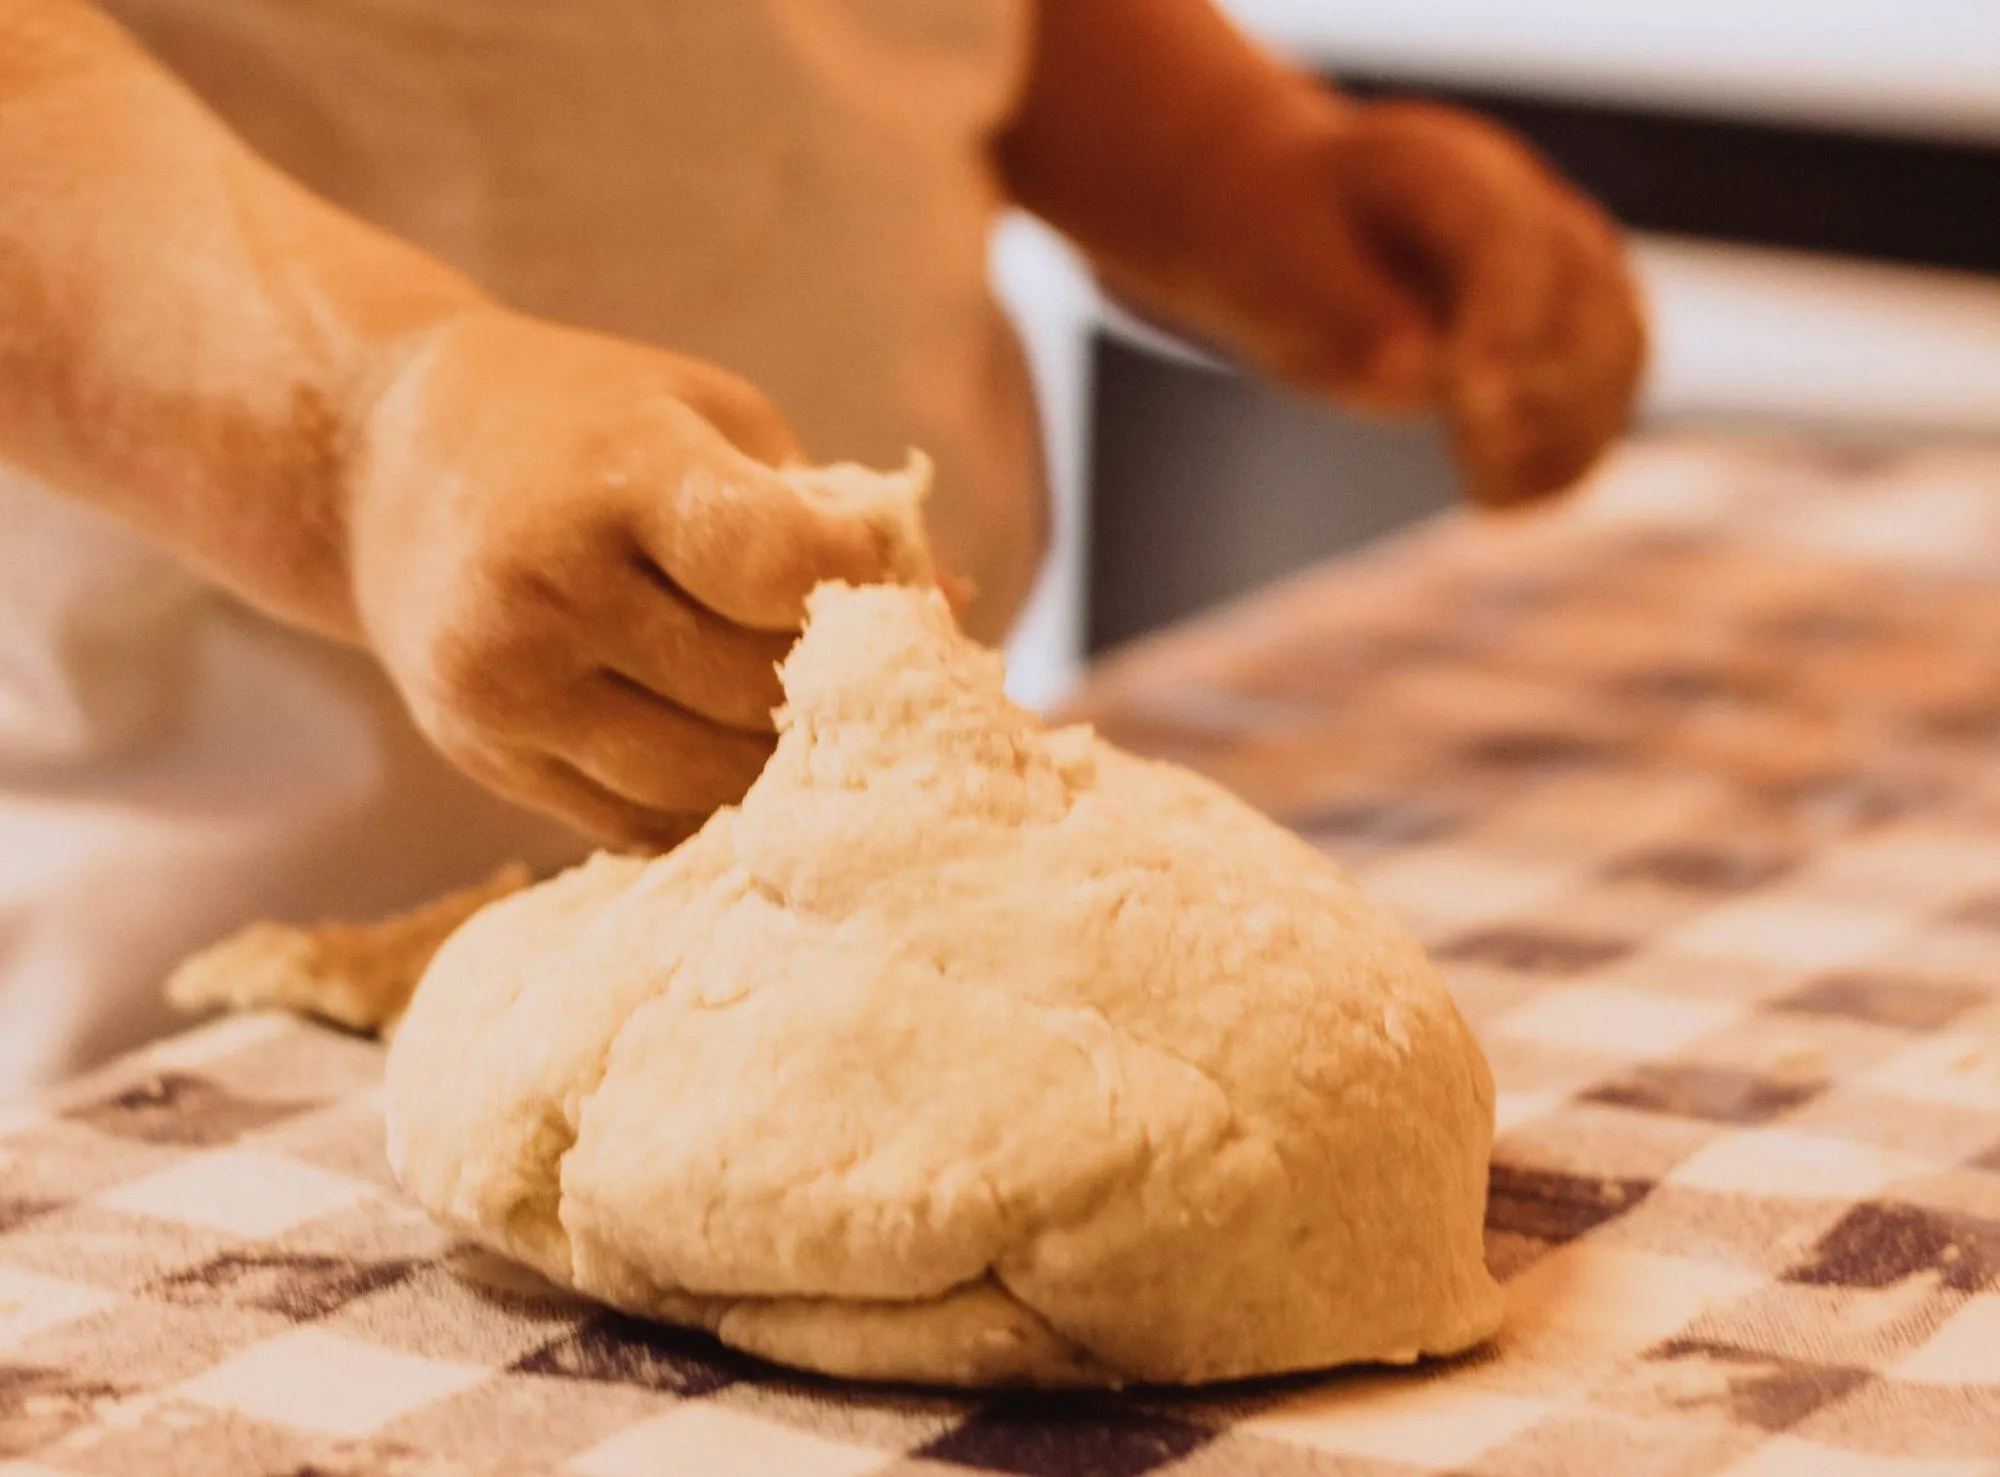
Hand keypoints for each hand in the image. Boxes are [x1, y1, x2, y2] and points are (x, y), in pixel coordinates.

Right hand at [346, 309, 926, 848]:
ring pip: (703, 777)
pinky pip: (638, 818)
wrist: (376, 460)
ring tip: (824, 729)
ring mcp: (507, 686)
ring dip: (784, 765)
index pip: (779, 566)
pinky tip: (740, 762)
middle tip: (885, 680)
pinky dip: (709, 802)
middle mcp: (548, 587)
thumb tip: (953, 607)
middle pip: (754, 689)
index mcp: (615, 475)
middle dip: (836, 688)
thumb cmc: (575, 421)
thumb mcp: (698, 414)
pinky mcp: (485, 755)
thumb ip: (817, 509)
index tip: (882, 576)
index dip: (859, 583)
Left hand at [1240, 100, 1647, 507]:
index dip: (1503, 323)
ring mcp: (1565, 265)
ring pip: (1616, 348)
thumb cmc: (1283, 245)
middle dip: (1540, 384)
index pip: (1507, 244)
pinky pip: (1606, 394)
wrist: (1306, 228)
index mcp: (1445, 170)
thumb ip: (1348, 312)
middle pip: (1586, 295)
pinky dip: (1569, 455)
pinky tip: (1499, 497)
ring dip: (1564, 430)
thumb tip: (1418, 372)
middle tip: (1472, 452)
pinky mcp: (1575, 328)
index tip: (1473, 400)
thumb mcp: (1279, 269)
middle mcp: (1528, 207)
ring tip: (1483, 487)